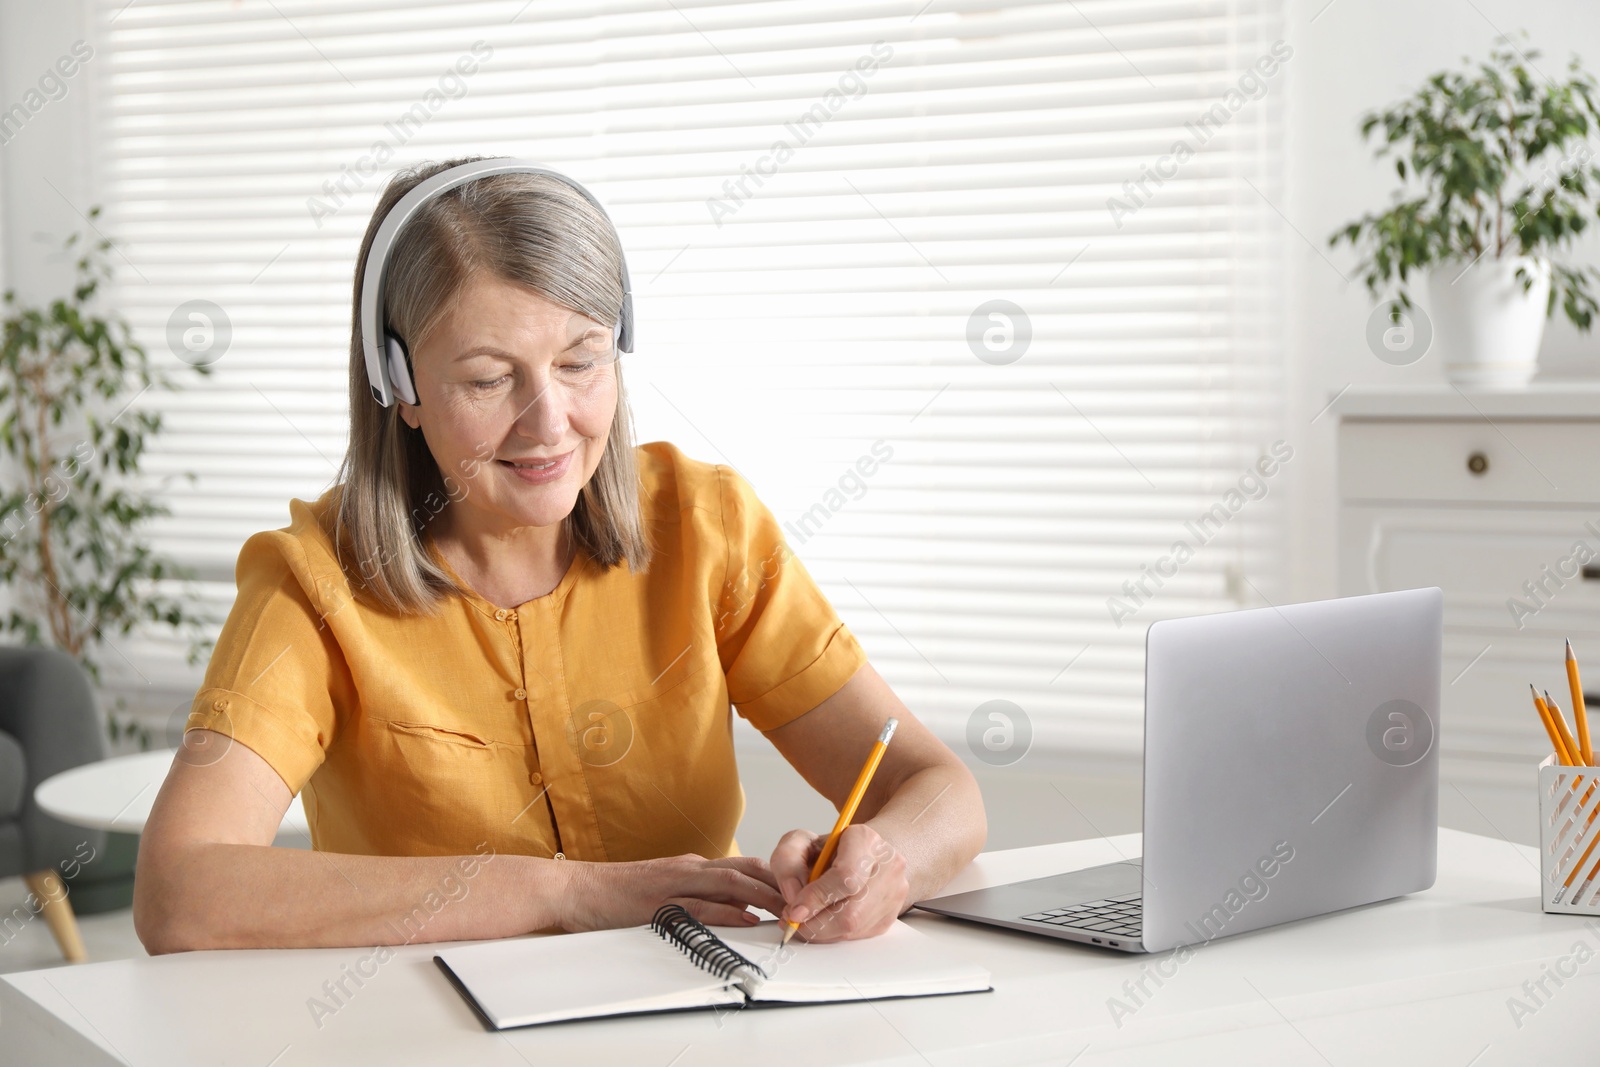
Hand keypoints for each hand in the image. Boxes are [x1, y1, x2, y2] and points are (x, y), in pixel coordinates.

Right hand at [557, 853, 785, 931]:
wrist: (578, 890)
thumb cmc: (620, 896)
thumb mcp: (669, 891)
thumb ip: (703, 898)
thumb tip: (742, 911)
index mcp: (693, 867)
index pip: (746, 866)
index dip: (778, 875)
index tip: (803, 887)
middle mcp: (689, 869)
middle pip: (747, 869)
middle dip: (782, 882)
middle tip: (810, 896)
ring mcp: (675, 882)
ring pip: (731, 883)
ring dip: (764, 894)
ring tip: (790, 908)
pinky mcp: (661, 901)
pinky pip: (700, 905)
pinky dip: (727, 912)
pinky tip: (747, 919)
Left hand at [770, 823, 909, 941]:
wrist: (860, 856)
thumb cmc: (830, 850)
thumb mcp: (800, 843)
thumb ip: (787, 861)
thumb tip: (793, 896)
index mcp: (864, 839)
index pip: (845, 877)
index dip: (817, 899)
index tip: (794, 911)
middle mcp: (887, 865)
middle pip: (851, 912)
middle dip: (816, 923)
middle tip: (793, 920)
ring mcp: (894, 893)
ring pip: (854, 928)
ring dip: (823, 930)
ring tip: (807, 917)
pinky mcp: (889, 916)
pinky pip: (858, 935)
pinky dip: (835, 932)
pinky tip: (825, 918)